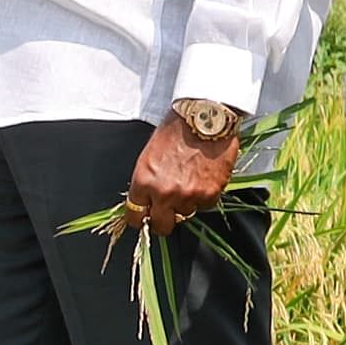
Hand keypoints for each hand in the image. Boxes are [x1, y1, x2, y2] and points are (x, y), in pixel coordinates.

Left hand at [120, 115, 241, 234]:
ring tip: (188, 184)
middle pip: (160, 226)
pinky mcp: (210, 194)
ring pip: (184, 214)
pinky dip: (204, 198)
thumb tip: (147, 200)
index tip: (143, 218)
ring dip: (185, 204)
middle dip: (161, 221)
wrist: (205, 119)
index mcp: (143, 182)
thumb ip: (146, 182)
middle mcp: (164, 193)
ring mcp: (188, 196)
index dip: (139, 218)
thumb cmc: (176, 131)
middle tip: (165, 213)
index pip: (135, 215)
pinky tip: (203, 181)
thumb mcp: (148, 156)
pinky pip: (204, 206)